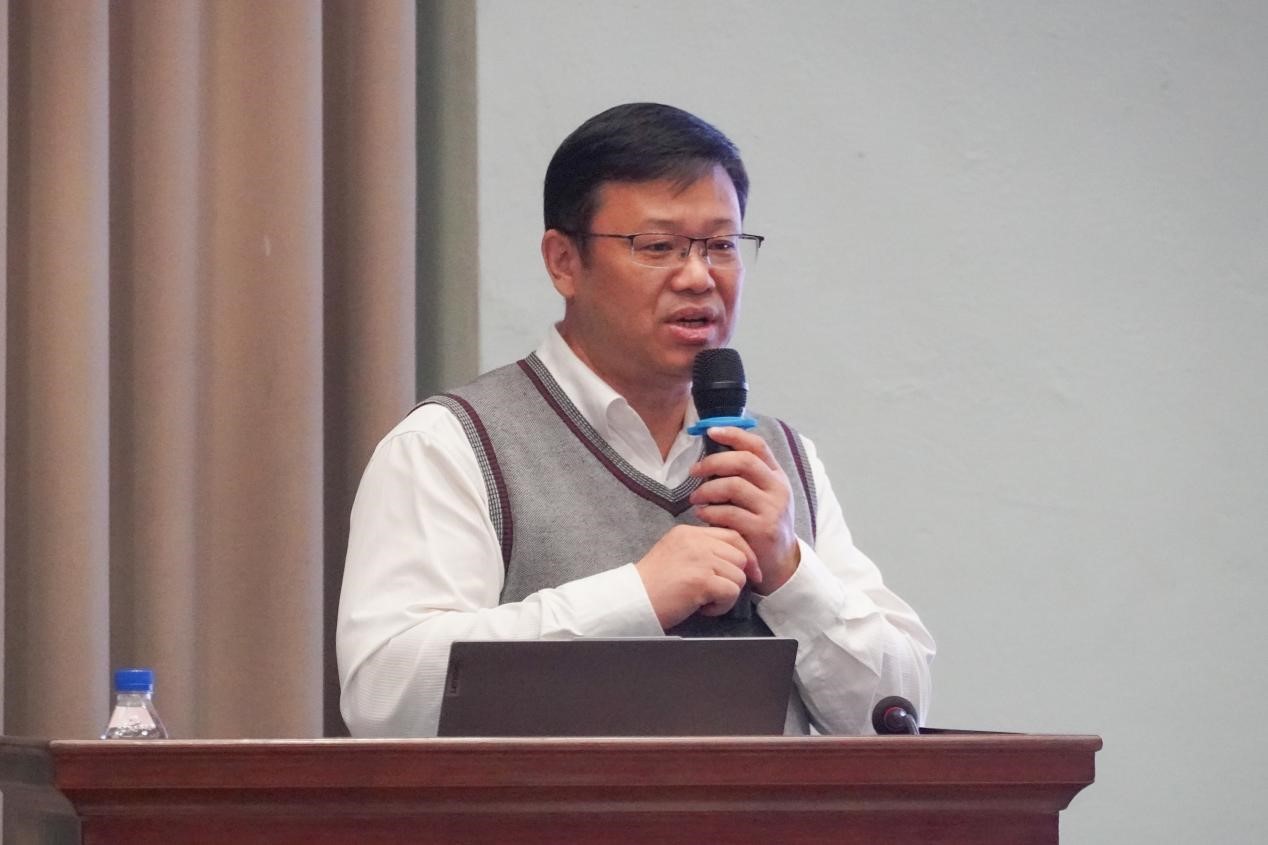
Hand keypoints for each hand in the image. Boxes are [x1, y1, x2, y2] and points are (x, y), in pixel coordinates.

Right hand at [635, 524, 760, 629]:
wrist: (633, 601)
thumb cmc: (652, 584)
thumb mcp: (675, 553)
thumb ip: (700, 549)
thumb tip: (733, 559)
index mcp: (689, 532)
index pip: (732, 536)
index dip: (745, 555)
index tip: (749, 572)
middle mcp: (695, 541)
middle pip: (740, 556)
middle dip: (735, 578)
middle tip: (715, 593)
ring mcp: (699, 559)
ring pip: (738, 576)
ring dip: (726, 594)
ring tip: (704, 601)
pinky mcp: (701, 580)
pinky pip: (731, 592)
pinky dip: (721, 606)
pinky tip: (702, 608)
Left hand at [689, 426, 800, 593]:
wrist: (781, 561)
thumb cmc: (763, 523)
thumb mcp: (763, 496)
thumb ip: (745, 478)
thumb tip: (711, 457)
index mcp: (776, 476)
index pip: (757, 446)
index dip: (733, 434)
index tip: (710, 431)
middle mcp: (778, 489)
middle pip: (743, 461)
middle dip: (712, 462)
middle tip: (694, 471)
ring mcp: (772, 509)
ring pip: (733, 486)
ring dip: (707, 490)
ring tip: (696, 498)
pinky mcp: (762, 530)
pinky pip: (729, 513)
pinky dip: (710, 511)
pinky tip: (702, 514)